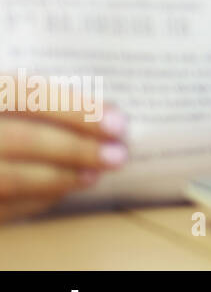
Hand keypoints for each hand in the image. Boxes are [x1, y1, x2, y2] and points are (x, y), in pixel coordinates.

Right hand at [0, 81, 128, 222]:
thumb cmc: (6, 113)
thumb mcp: (10, 95)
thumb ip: (40, 99)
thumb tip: (107, 114)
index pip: (23, 92)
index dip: (73, 108)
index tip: (118, 121)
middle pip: (19, 138)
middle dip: (75, 148)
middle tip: (118, 154)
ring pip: (9, 178)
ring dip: (59, 177)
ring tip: (95, 173)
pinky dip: (35, 200)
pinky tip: (63, 190)